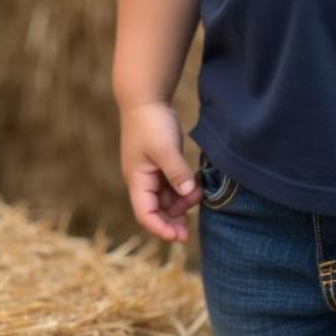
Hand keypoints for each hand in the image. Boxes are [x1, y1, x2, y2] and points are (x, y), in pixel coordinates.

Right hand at [118, 100, 203, 242]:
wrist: (146, 98)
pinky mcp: (160, 163)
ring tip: (198, 198)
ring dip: (180, 203)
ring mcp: (150, 172)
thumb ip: (176, 173)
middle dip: (172, 220)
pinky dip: (181, 190)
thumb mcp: (165, 148)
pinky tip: (195, 188)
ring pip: (164, 198)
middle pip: (155, 210)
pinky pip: (169, 185)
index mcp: (137, 180)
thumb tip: (188, 195)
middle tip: (190, 230)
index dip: (161, 229)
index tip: (179, 237)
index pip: (145, 214)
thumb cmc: (151, 123)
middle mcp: (142, 180)